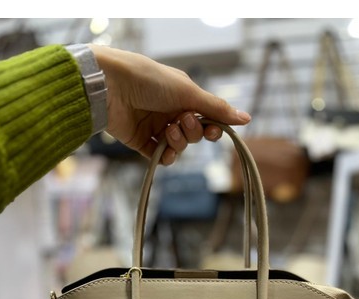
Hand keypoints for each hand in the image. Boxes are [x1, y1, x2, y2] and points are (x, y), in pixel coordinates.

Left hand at [90, 45, 250, 164]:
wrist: (111, 86)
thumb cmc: (149, 80)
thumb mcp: (188, 92)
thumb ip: (216, 108)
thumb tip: (246, 118)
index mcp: (182, 96)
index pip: (206, 118)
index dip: (213, 127)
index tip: (215, 130)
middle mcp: (170, 112)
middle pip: (194, 134)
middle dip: (193, 132)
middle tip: (183, 121)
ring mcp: (156, 128)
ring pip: (179, 147)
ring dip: (179, 142)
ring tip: (169, 131)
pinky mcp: (141, 142)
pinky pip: (161, 157)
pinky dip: (166, 156)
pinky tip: (164, 150)